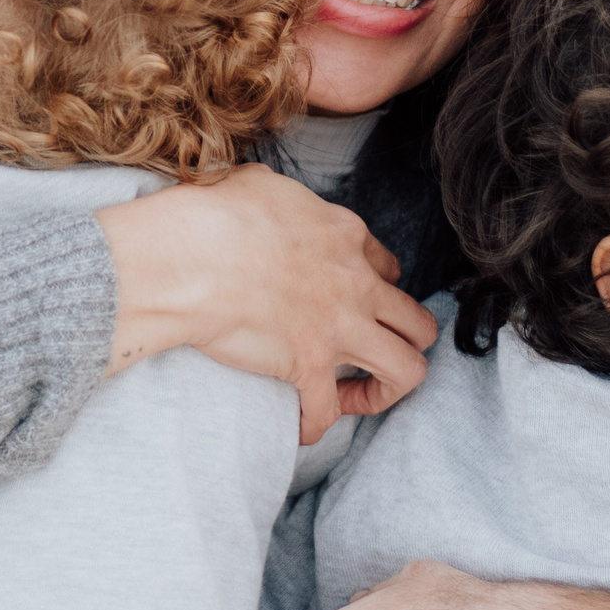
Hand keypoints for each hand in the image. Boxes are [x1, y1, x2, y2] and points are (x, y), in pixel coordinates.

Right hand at [95, 164, 436, 443]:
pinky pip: (328, 412)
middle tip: (374, 351)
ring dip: (386, 389)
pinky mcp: (309, 365)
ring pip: (408, 369)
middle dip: (405, 341)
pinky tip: (300, 426)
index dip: (377, 287)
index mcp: (345, 236)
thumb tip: (266, 202)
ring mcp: (339, 328)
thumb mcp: (261, 183)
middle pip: (418, 321)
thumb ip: (282, 199)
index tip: (357, 301)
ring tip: (356, 397)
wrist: (191, 258)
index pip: (388, 268)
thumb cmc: (215, 215)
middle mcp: (356, 283)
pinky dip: (314, 424)